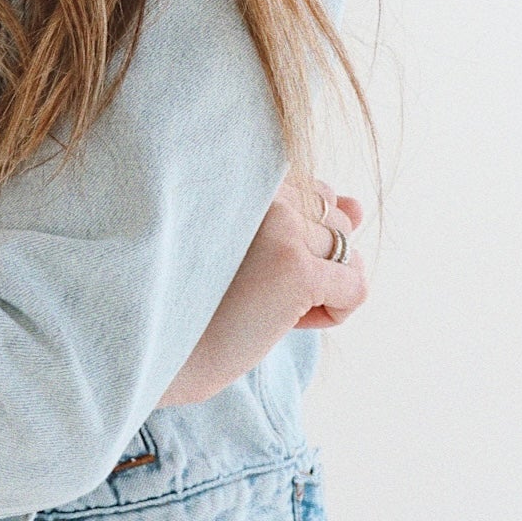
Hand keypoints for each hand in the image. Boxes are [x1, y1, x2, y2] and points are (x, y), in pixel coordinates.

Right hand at [160, 175, 366, 403]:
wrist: (163, 343)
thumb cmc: (205, 296)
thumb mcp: (260, 246)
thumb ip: (307, 217)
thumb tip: (359, 204)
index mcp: (252, 178)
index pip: (316, 192)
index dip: (300, 239)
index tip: (259, 264)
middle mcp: (268, 192)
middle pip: (338, 223)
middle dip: (316, 263)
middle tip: (263, 289)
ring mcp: (284, 227)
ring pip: (350, 255)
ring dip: (324, 289)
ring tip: (271, 304)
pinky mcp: (297, 268)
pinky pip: (356, 288)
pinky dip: (334, 313)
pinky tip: (288, 321)